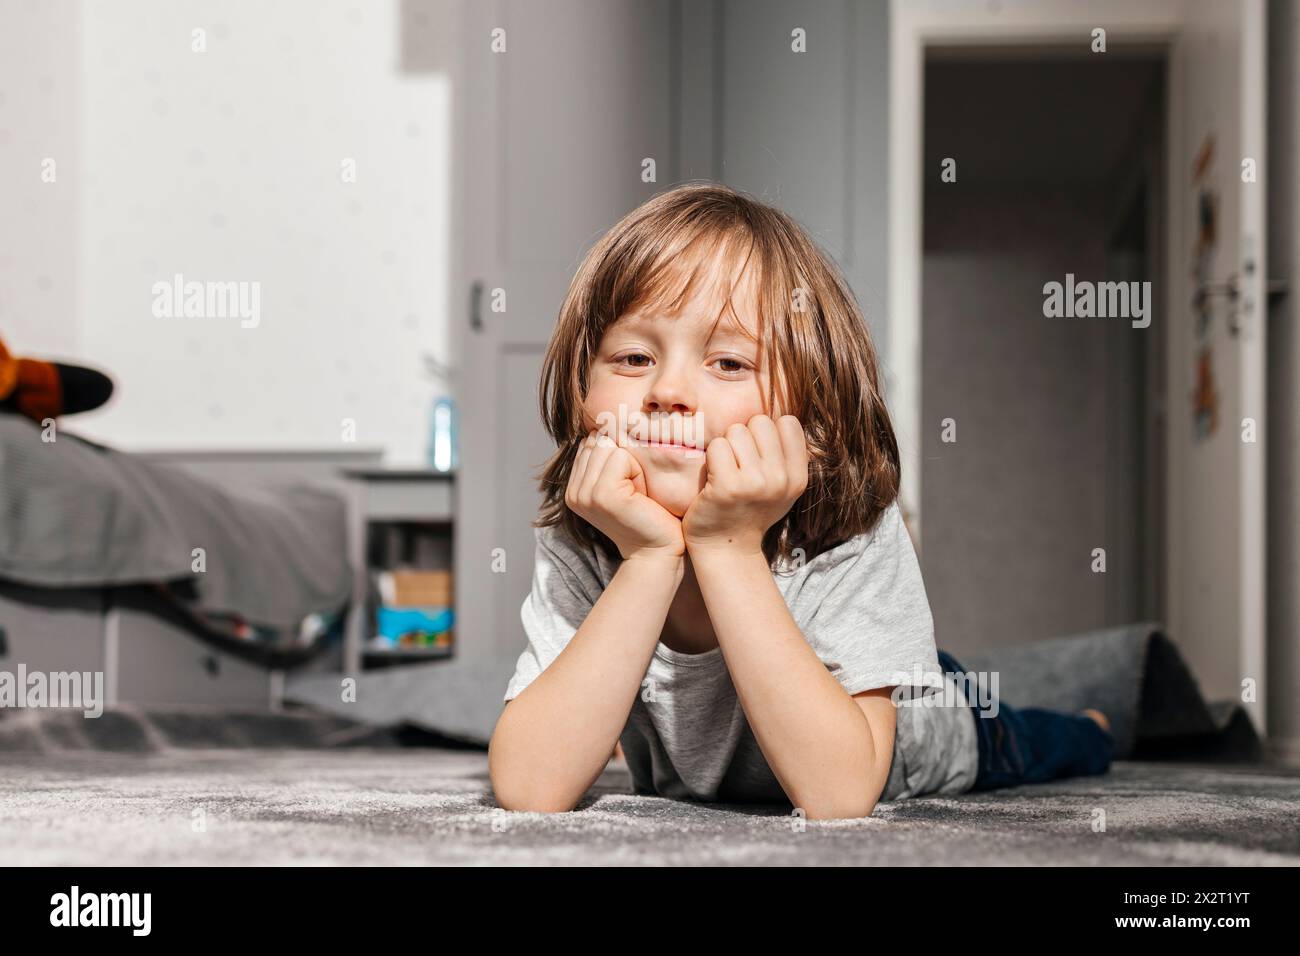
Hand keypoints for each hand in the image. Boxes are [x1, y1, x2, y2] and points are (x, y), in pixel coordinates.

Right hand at [565, 429, 685, 560]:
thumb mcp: (623, 482)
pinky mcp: (602, 495)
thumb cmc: (649, 514)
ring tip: (637, 493)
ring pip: (609, 446)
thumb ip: (608, 459)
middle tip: (635, 491)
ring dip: (632, 464)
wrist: (658, 550)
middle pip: (599, 440)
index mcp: (574, 488)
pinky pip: (621, 457)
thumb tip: (605, 422)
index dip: (618, 455)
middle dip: (625, 457)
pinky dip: (637, 471)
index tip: (628, 486)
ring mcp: (584, 494)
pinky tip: (640, 496)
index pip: (592, 442)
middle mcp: (573, 492)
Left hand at [682, 414, 808, 555]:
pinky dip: (712, 458)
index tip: (759, 453)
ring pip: (736, 431)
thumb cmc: (751, 510)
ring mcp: (754, 483)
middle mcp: (781, 479)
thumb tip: (783, 416)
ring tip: (727, 470)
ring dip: (726, 446)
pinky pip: (718, 446)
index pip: (788, 422)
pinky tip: (714, 477)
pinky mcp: (727, 486)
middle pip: (760, 421)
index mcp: (798, 477)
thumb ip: (788, 455)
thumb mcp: (783, 487)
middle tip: (739, 462)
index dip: (768, 432)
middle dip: (745, 436)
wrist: (726, 547)